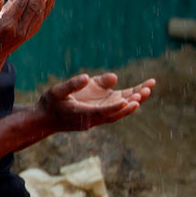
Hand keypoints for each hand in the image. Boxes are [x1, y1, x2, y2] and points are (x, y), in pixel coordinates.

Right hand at [36, 72, 154, 133]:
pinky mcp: (99, 113)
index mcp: (81, 114)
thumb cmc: (50, 104)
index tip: (128, 100)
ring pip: (119, 111)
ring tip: (148, 87)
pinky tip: (139, 91)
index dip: (115, 107)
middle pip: (116, 112)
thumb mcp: (56, 91)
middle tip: (146, 90)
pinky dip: (128, 101)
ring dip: (134, 100)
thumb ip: (71, 85)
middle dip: (131, 102)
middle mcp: (93, 118)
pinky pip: (117, 109)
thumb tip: (86, 77)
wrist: (46, 119)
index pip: (102, 112)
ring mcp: (97, 117)